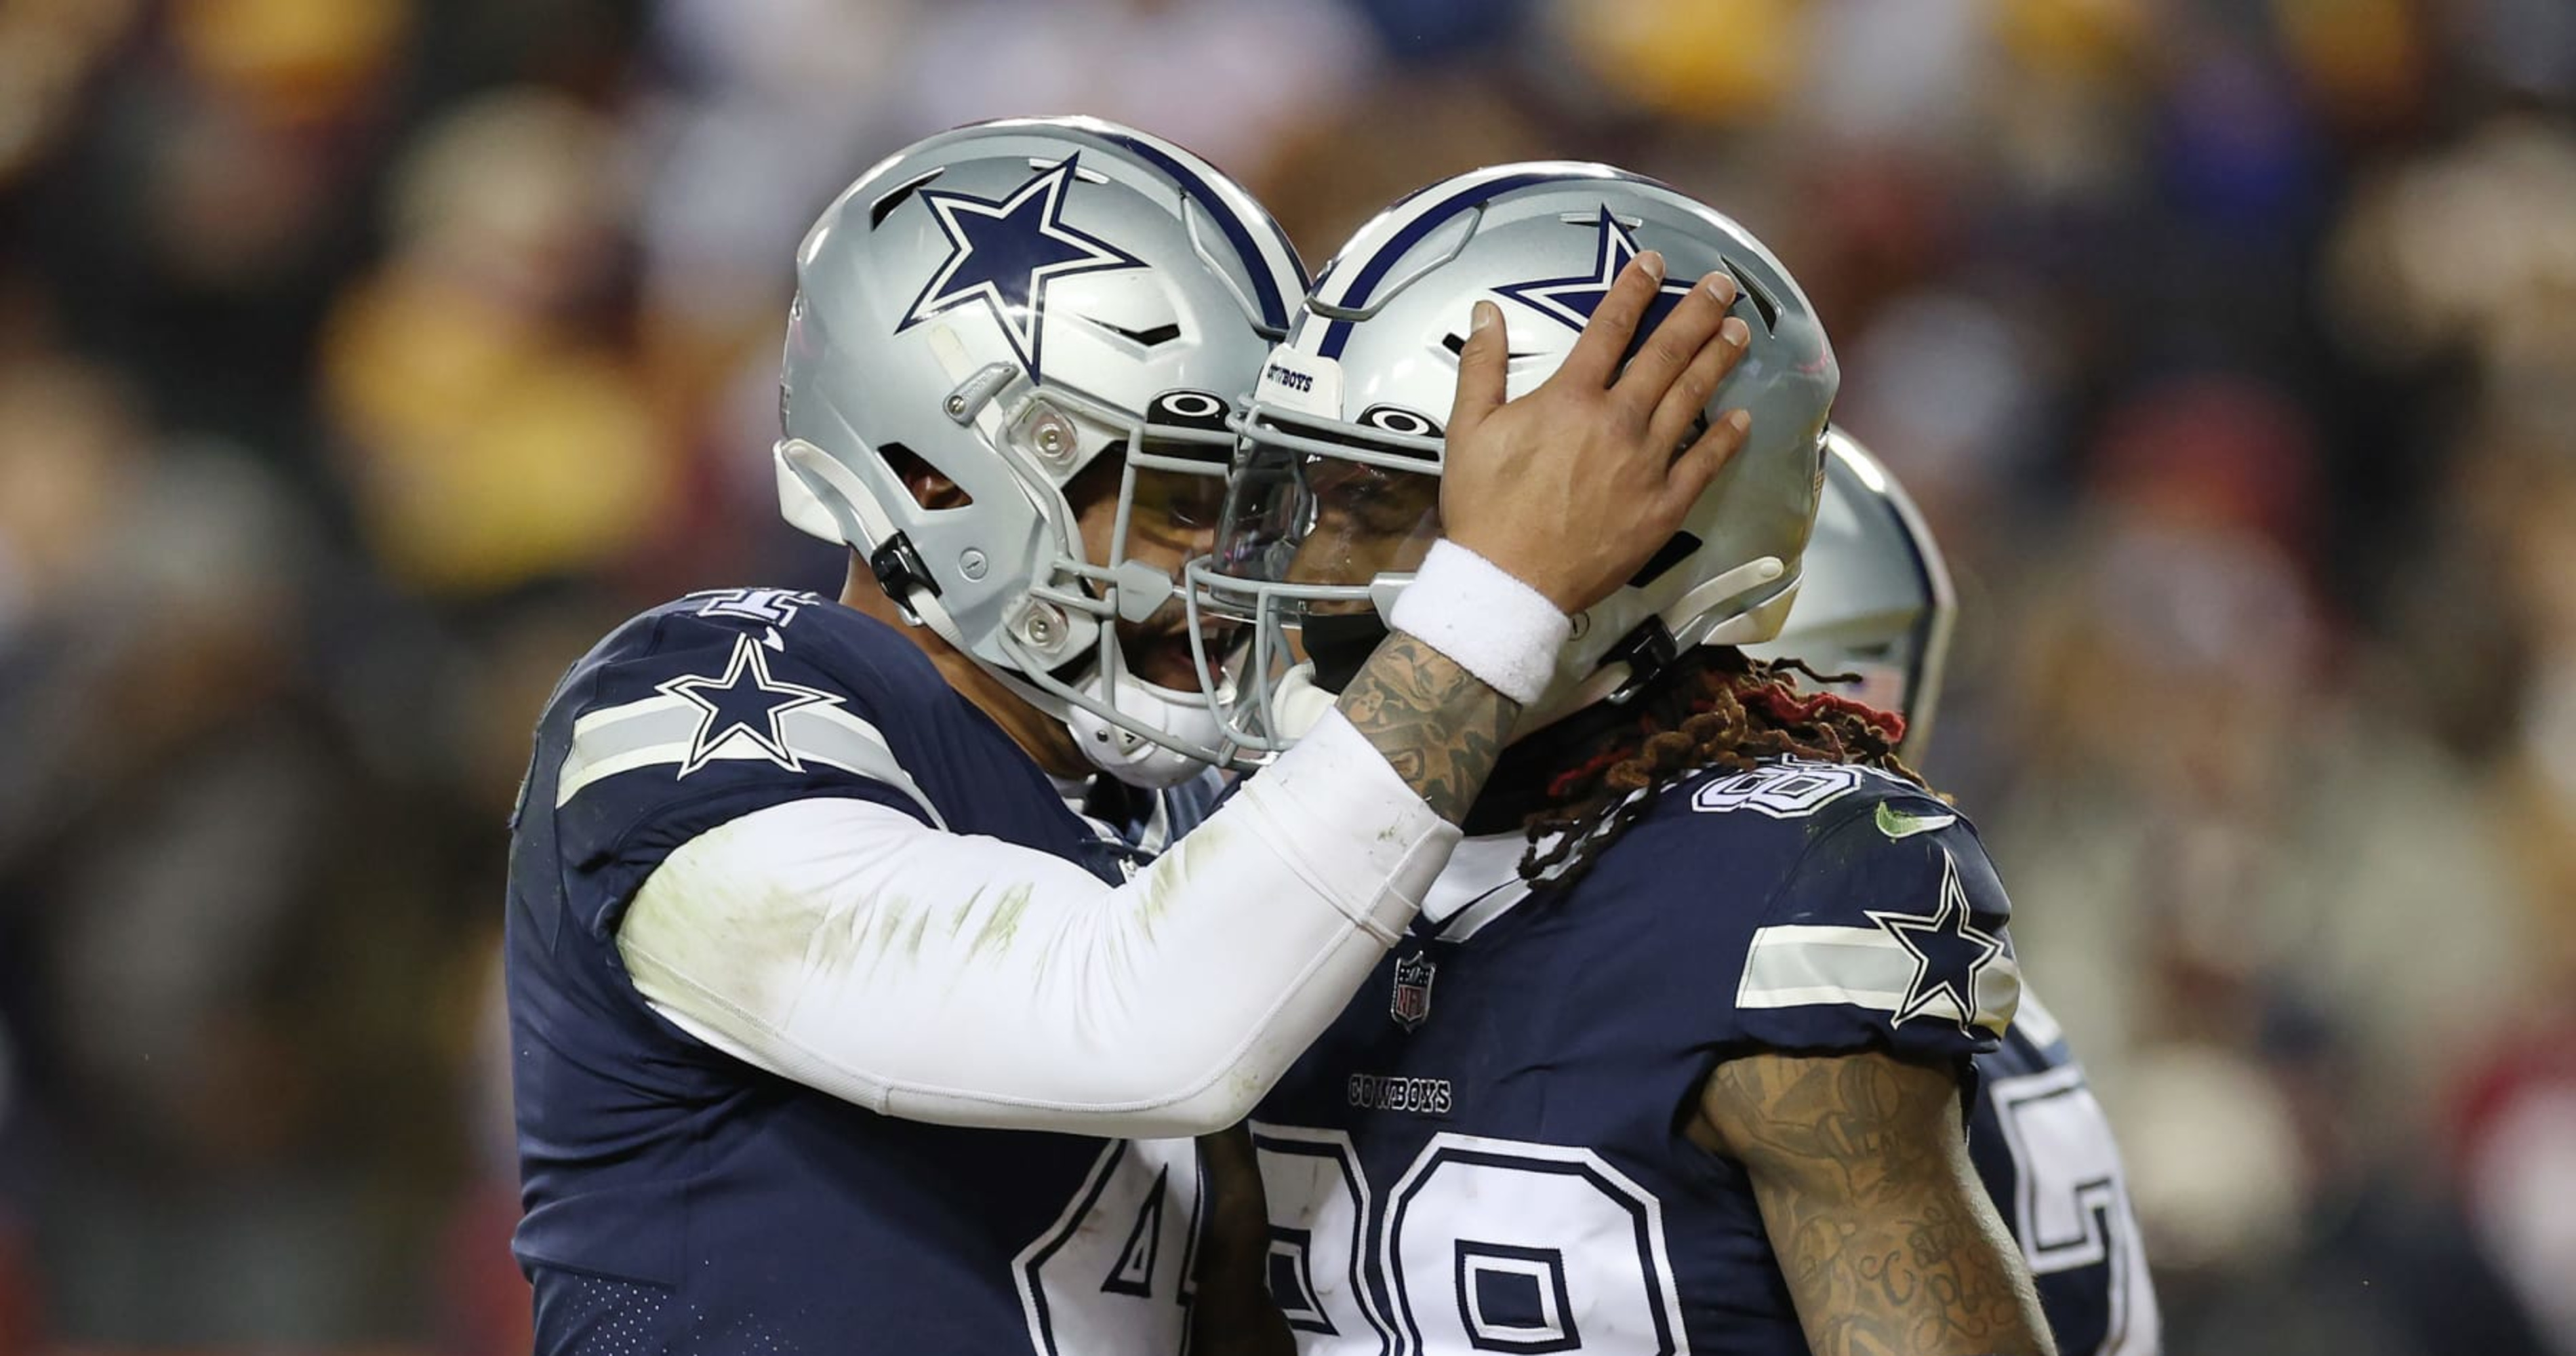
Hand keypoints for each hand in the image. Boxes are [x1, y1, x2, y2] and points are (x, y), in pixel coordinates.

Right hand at [1439, 251, 1754, 613]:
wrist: (1508, 582)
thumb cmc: (1486, 510)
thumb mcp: (1467, 430)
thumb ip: (1482, 366)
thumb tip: (1486, 313)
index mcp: (1570, 399)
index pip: (1610, 328)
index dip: (1635, 290)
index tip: (1655, 264)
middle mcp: (1616, 422)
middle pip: (1666, 354)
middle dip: (1698, 313)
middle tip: (1723, 286)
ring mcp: (1646, 464)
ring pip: (1692, 399)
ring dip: (1718, 361)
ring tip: (1739, 333)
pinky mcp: (1663, 506)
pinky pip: (1703, 464)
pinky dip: (1725, 438)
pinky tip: (1742, 417)